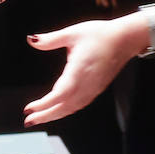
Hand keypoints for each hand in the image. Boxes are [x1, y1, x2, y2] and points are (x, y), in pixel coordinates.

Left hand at [23, 18, 137, 125]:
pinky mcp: (97, 88)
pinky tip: (59, 110)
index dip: (44, 104)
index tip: (29, 109)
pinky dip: (67, 110)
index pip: (59, 95)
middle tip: (29, 120)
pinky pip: (80, 104)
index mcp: (79, 71)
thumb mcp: (72, 33)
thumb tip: (31, 40)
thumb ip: (50, 39)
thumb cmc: (100, 34)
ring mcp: (93, 88)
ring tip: (40, 117)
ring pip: (72, 108)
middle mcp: (87, 84)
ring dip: (55, 114)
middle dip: (45, 115)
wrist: (125, 39)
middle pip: (64, 107)